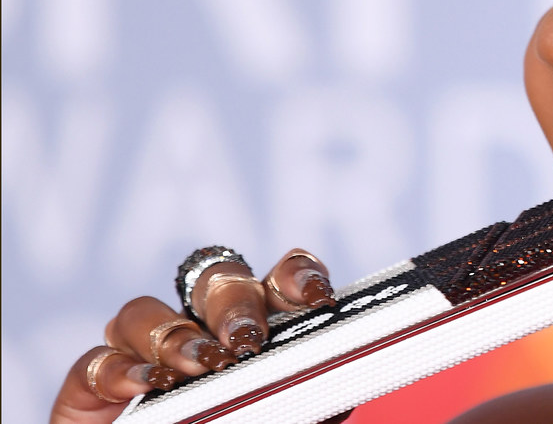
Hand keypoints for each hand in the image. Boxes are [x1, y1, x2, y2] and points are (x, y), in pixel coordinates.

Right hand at [49, 247, 336, 423]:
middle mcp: (200, 329)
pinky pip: (98, 359)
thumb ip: (301, 399)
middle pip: (215, 282)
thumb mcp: (285, 420)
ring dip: (174, 335)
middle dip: (233, 305)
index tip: (320, 299)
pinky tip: (147, 386)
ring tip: (198, 367)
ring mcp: (144, 352)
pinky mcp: (93, 383)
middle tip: (247, 341)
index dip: (299, 277)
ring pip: (145, 310)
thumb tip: (325, 385)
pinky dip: (122, 370)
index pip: (280, 281)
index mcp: (256, 330)